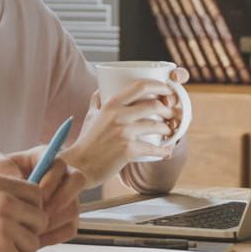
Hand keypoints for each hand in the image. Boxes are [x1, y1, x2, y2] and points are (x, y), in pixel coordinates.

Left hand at [0, 148, 87, 249]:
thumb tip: (21, 178)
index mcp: (45, 160)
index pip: (61, 163)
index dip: (51, 179)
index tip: (37, 192)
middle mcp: (61, 178)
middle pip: (75, 183)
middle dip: (56, 200)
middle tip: (37, 213)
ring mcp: (67, 200)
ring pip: (73, 209)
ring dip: (53, 220)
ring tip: (31, 228)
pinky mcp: (67, 220)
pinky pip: (69, 229)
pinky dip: (52, 236)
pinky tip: (33, 239)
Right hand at [0, 173, 44, 251]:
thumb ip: (2, 198)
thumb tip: (32, 213)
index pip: (36, 196)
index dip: (28, 214)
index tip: (13, 225)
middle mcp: (4, 200)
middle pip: (39, 221)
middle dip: (24, 236)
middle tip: (0, 244)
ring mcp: (4, 224)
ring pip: (32, 245)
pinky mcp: (0, 249)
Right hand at [59, 73, 184, 184]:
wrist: (79, 166)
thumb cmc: (86, 141)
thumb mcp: (91, 116)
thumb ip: (97, 101)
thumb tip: (100, 88)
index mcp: (111, 104)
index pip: (141, 86)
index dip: (159, 86)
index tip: (167, 90)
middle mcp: (119, 115)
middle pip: (154, 105)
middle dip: (168, 110)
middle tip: (171, 114)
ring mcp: (124, 133)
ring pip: (157, 125)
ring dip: (168, 129)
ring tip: (169, 131)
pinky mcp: (128, 150)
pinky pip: (153, 148)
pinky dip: (164, 150)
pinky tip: (167, 151)